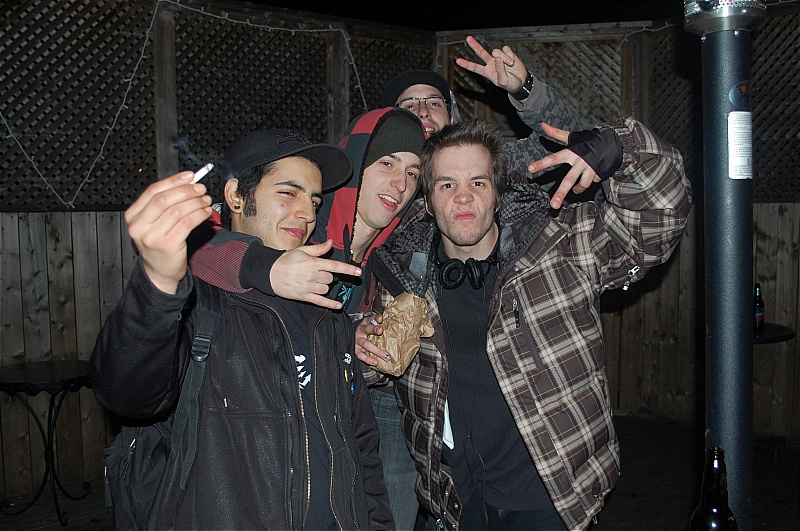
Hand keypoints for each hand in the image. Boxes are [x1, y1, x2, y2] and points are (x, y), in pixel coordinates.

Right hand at [125, 171, 212, 293]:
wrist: (159, 271)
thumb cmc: (159, 243)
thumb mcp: (154, 222)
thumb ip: (165, 203)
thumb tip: (187, 183)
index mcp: (133, 216)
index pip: (153, 191)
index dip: (173, 181)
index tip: (189, 176)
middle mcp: (139, 226)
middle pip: (165, 200)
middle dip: (186, 191)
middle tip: (201, 189)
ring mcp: (152, 237)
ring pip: (178, 211)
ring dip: (195, 203)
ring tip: (206, 201)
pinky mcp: (167, 245)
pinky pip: (187, 224)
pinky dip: (199, 215)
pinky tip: (205, 212)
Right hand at [270, 239, 361, 309]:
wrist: (270, 273)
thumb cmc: (286, 260)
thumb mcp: (302, 250)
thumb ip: (319, 249)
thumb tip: (331, 242)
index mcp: (313, 263)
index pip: (335, 266)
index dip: (348, 270)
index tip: (358, 272)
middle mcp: (313, 275)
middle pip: (331, 278)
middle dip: (328, 276)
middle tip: (317, 272)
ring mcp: (309, 287)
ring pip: (326, 288)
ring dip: (325, 285)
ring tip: (313, 281)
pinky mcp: (304, 296)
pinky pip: (321, 301)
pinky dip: (330, 304)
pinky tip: (338, 306)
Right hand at [355, 315, 390, 366]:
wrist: (348, 335)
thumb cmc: (364, 330)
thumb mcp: (369, 324)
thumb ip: (376, 321)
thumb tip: (382, 318)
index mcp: (365, 323)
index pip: (370, 319)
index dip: (375, 318)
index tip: (381, 319)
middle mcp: (360, 331)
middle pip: (367, 329)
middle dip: (375, 330)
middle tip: (381, 330)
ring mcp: (357, 341)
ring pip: (366, 344)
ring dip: (376, 350)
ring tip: (385, 355)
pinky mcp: (355, 349)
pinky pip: (360, 355)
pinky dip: (368, 359)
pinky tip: (375, 362)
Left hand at [455, 35, 528, 93]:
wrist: (521, 81)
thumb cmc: (510, 84)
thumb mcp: (503, 81)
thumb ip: (499, 70)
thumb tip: (497, 58)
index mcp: (487, 72)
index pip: (475, 68)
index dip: (466, 64)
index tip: (458, 61)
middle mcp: (491, 63)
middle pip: (481, 53)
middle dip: (475, 45)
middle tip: (468, 38)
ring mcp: (499, 57)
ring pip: (496, 52)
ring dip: (504, 58)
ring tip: (510, 65)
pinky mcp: (507, 53)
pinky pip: (505, 49)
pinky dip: (510, 54)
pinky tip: (513, 60)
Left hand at [528, 123, 600, 209]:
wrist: (611, 142)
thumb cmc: (588, 141)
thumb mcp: (572, 136)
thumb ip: (556, 133)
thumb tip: (542, 124)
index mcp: (571, 153)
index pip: (553, 159)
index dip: (541, 163)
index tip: (530, 168)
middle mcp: (580, 162)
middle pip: (568, 180)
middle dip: (561, 194)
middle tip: (553, 205)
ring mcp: (590, 169)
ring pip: (582, 185)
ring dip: (578, 189)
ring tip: (575, 190)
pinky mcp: (599, 174)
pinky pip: (592, 182)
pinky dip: (590, 181)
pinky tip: (591, 175)